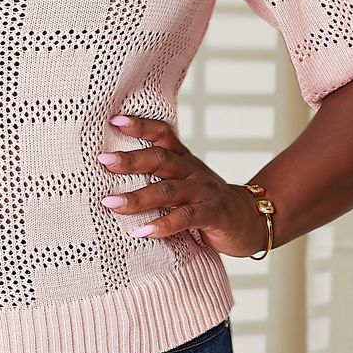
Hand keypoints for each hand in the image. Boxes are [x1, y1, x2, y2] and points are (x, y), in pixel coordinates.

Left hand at [97, 114, 267, 257]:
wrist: (249, 220)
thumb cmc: (206, 202)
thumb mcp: (184, 182)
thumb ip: (158, 177)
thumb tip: (114, 174)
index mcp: (184, 159)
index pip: (163, 134)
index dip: (141, 125)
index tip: (115, 120)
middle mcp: (192, 170)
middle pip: (160, 160)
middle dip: (130, 160)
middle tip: (103, 161)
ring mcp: (203, 191)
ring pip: (167, 190)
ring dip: (137, 198)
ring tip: (111, 203)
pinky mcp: (213, 214)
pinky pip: (186, 217)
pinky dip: (163, 224)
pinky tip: (143, 232)